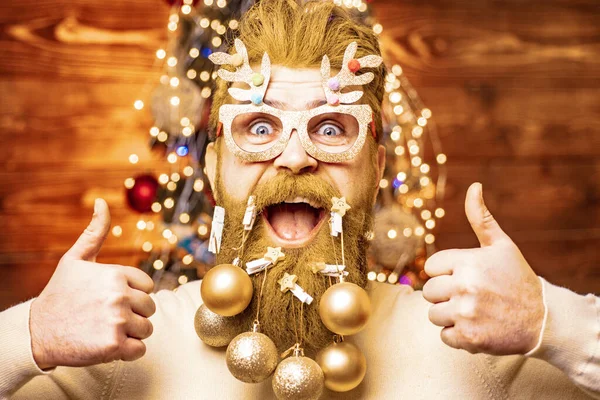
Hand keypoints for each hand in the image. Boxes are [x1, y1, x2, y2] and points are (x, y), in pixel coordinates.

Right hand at [30, 199, 155, 368]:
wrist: (36, 333)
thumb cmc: (59, 295)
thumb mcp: (75, 259)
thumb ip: (95, 232)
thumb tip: (102, 202)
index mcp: (116, 274)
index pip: (147, 286)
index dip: (132, 294)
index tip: (111, 299)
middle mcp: (120, 295)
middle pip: (149, 307)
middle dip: (133, 314)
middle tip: (106, 317)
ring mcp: (118, 320)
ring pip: (146, 329)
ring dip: (130, 333)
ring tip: (105, 330)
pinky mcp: (114, 345)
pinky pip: (139, 350)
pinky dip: (127, 352)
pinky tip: (107, 344)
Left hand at [422, 183, 543, 354]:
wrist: (543, 320)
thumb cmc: (517, 279)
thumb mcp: (501, 246)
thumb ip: (481, 218)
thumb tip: (473, 186)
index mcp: (468, 261)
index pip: (431, 267)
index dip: (445, 273)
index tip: (464, 277)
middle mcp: (465, 286)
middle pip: (428, 291)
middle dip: (445, 295)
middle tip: (470, 297)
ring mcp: (466, 312)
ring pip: (433, 314)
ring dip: (449, 315)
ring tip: (474, 311)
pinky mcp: (468, 337)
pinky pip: (444, 336)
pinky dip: (458, 335)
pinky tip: (477, 326)